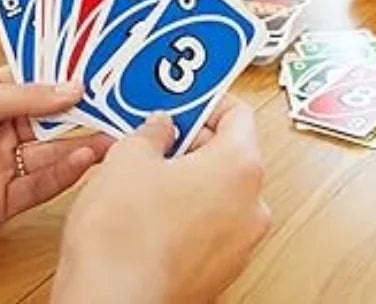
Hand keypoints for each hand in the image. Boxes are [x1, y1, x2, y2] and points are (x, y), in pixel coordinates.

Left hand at [0, 68, 111, 260]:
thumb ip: (22, 97)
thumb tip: (73, 87)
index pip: (43, 80)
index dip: (74, 75)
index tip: (108, 70)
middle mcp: (3, 128)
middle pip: (57, 117)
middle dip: (89, 111)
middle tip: (124, 105)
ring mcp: (4, 165)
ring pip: (56, 151)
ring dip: (86, 143)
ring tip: (114, 135)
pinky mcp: (1, 202)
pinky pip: (42, 185)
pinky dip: (67, 173)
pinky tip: (85, 159)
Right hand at [53, 97, 269, 303]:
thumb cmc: (123, 237)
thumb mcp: (128, 158)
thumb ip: (152, 132)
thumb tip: (160, 128)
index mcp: (241, 166)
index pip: (239, 114)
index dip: (208, 103)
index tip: (186, 104)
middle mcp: (253, 205)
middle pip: (233, 154)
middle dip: (194, 143)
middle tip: (159, 139)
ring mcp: (241, 243)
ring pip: (222, 193)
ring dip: (191, 180)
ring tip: (148, 178)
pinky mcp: (221, 271)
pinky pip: (212, 226)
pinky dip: (190, 214)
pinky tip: (152, 215)